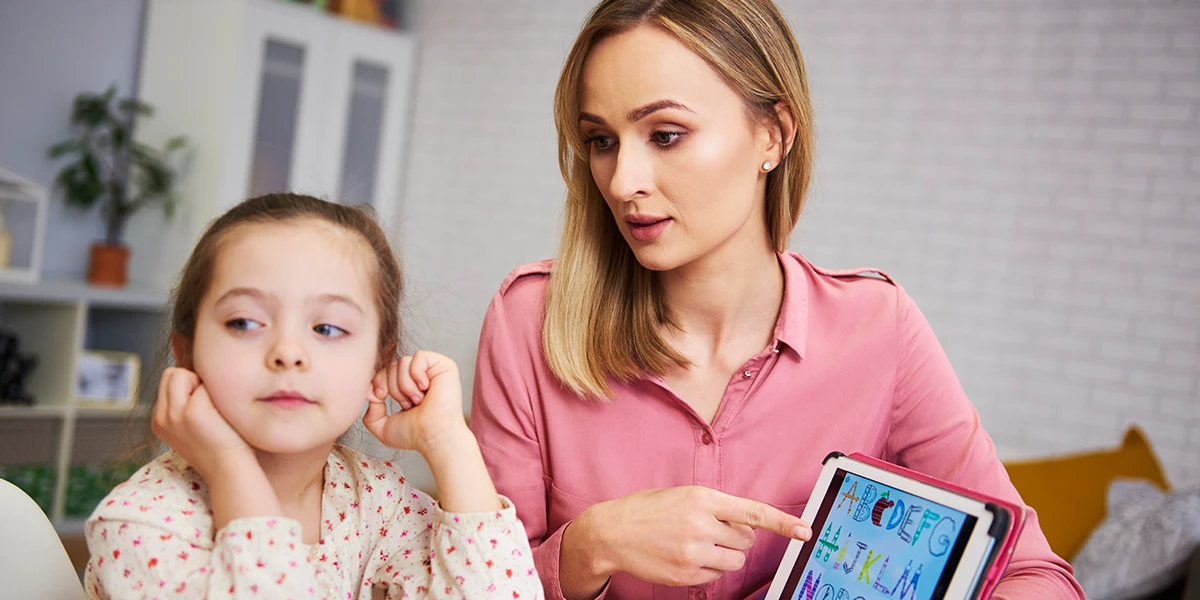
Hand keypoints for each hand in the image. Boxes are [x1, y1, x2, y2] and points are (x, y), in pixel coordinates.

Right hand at [150, 367, 254, 481]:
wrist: (230, 470)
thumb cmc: (221, 444)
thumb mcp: (192, 426)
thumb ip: (185, 403)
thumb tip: (195, 373)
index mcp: (159, 421)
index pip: (168, 381)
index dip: (190, 386)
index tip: (205, 408)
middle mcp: (162, 417)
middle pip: (171, 373)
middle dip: (192, 380)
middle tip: (210, 405)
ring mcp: (175, 415)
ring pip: (182, 373)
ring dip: (202, 384)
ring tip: (214, 409)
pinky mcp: (193, 412)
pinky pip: (205, 383)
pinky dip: (218, 393)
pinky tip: (223, 415)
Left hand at [362, 351, 469, 456]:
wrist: (433, 436)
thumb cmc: (414, 435)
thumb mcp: (383, 427)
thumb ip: (371, 413)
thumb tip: (370, 393)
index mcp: (408, 388)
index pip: (384, 371)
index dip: (377, 381)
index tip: (379, 398)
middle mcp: (420, 377)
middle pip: (391, 365)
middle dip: (392, 386)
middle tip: (406, 404)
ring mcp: (432, 370)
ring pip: (403, 362)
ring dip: (405, 385)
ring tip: (418, 400)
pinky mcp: (444, 365)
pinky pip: (419, 357)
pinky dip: (417, 374)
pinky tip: (425, 388)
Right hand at [564, 486, 810, 593]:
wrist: (610, 533)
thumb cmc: (646, 510)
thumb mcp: (681, 495)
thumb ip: (714, 507)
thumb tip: (745, 524)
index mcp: (702, 498)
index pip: (753, 512)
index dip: (783, 523)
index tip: (805, 531)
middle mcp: (701, 525)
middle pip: (746, 540)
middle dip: (736, 537)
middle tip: (712, 531)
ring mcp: (694, 552)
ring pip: (734, 560)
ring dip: (725, 555)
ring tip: (698, 544)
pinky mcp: (686, 574)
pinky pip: (715, 575)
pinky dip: (707, 568)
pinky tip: (684, 556)